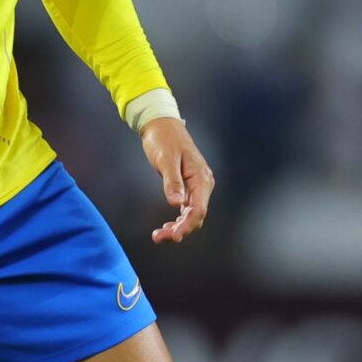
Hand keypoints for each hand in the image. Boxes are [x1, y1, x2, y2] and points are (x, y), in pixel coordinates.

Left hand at [139, 116, 212, 243]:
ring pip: (191, 215)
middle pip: (196, 216)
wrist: (162, 125)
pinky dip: (177, 220)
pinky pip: (186, 209)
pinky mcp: (188, 187)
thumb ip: (172, 182)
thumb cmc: (164, 138)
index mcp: (201, 178)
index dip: (186, 225)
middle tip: (159, 237)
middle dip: (180, 230)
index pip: (198, 209)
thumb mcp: (166, 159)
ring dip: (177, 227)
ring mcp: (196, 186)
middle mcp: (202, 184)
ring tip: (159, 235)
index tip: (174, 236)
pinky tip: (166, 226)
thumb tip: (177, 204)